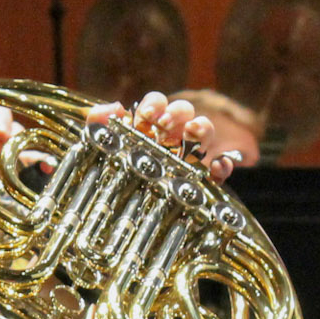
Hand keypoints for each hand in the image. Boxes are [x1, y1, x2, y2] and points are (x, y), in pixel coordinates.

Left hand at [86, 91, 238, 181]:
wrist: (117, 216)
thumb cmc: (110, 177)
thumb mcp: (97, 149)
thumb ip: (97, 123)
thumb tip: (114, 107)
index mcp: (149, 126)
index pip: (157, 103)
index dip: (154, 104)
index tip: (146, 116)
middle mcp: (171, 136)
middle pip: (184, 111)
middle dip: (176, 112)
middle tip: (164, 125)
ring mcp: (190, 156)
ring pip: (205, 132)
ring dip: (202, 127)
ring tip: (192, 134)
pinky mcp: (203, 181)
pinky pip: (221, 168)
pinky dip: (222, 164)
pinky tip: (215, 167)